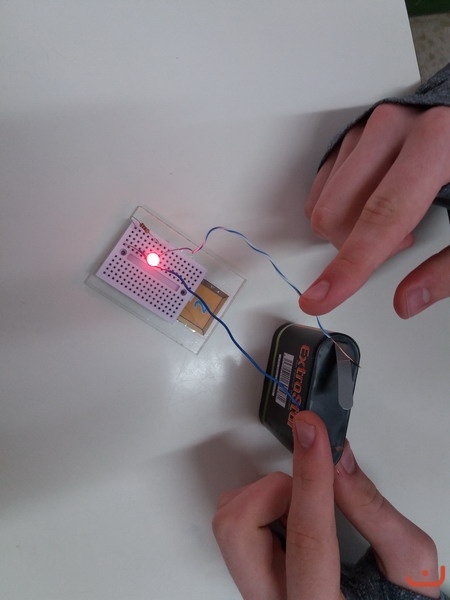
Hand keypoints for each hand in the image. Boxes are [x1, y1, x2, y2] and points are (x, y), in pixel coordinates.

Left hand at [212, 412, 440, 598]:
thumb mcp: (409, 563)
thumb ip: (374, 510)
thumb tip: (338, 458)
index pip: (308, 538)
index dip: (311, 477)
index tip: (312, 432)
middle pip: (238, 530)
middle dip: (272, 492)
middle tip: (307, 490)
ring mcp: (256, 588)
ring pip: (230, 521)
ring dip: (267, 498)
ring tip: (302, 511)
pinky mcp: (249, 573)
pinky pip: (235, 522)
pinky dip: (261, 505)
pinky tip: (290, 520)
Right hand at [299, 104, 449, 317]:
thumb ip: (449, 267)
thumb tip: (410, 299)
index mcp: (434, 142)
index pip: (381, 216)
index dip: (349, 266)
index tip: (321, 297)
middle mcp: (394, 129)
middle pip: (336, 213)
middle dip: (354, 247)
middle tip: (398, 243)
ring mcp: (369, 127)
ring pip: (324, 202)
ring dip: (349, 228)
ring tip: (394, 218)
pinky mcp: (353, 132)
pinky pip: (322, 186)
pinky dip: (340, 208)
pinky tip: (373, 203)